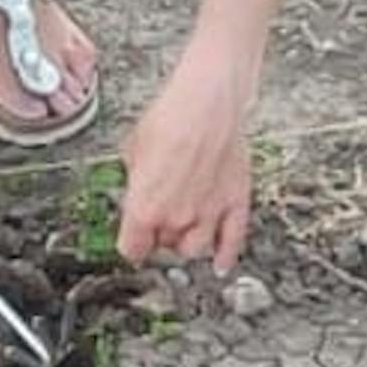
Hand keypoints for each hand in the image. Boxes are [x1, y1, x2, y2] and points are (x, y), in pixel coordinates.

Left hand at [117, 41, 253, 272]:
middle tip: (161, 217)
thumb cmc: (170, 118)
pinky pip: (232, 242)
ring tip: (185, 229)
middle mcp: (176, 219)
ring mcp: (209, 215)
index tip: (133, 239)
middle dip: (160, 235)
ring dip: (188, 242)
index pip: (132, 250)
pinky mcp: (234, 204)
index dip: (131, 244)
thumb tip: (137, 189)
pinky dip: (226, 257)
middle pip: (164, 248)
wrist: (208, 101)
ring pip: (195, 250)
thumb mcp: (132, 150)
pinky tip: (221, 265)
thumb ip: (135, 183)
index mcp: (144, 210)